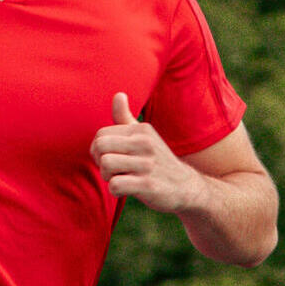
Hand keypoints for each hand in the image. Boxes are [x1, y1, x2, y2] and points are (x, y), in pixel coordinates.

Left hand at [90, 93, 204, 214]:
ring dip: (107, 177)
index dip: (97, 150)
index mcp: (141, 130)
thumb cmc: (157, 162)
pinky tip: (126, 191)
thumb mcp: (145, 137)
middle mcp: (145, 143)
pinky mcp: (148, 185)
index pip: (101, 134)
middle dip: (99, 161)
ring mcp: (147, 164)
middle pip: (100, 146)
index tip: (111, 158)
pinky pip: (115, 185)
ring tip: (120, 179)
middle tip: (111, 170)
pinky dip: (115, 191)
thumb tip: (118, 94)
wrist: (186, 187)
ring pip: (106, 164)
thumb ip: (126, 118)